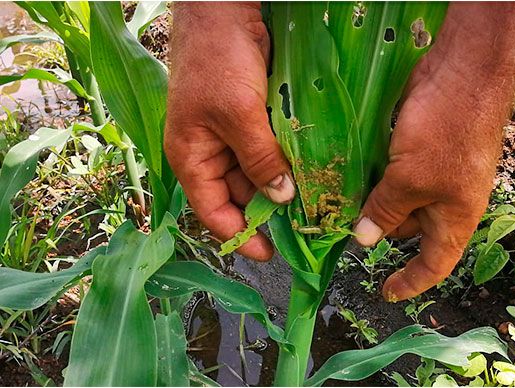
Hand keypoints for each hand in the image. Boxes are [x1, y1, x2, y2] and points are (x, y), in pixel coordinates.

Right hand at [165, 2, 293, 260]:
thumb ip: (259, 159)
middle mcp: (210, 152)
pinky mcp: (253, 119)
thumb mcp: (238, 114)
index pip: (213, 211)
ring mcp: (233, 136)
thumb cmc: (218, 60)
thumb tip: (281, 198)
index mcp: (192, 158)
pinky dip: (287, 162)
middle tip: (306, 229)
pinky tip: (310, 172)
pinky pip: (270, 151)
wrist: (226, 9)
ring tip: (314, 205)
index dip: (239, 235)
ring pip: (258, 175)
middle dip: (268, 212)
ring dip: (282, 187)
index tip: (270, 254)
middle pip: (239, 196)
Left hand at [352, 2, 514, 301]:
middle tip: (334, 226)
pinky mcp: (418, 147)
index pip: (433, 263)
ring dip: (369, 199)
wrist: (464, 72)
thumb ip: (385, 211)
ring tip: (333, 200)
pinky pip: (392, 171)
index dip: (411, 281)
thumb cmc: (445, 133)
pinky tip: (345, 172)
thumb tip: (364, 240)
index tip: (386, 293)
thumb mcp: (410, 180)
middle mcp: (444, 199)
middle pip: (406, 227)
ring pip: (395, 196)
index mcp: (453, 218)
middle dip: (375, 228)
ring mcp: (431, 171)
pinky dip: (371, 174)